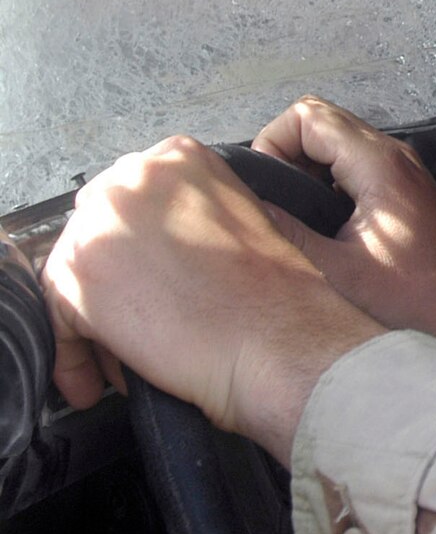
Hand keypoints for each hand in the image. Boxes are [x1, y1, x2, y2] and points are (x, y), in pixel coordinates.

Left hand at [40, 137, 382, 460]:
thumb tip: (150, 250)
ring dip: (91, 322)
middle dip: (110, 281)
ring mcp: (104, 221)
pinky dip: (74, 354)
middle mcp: (135, 177)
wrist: (280, 339)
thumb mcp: (241, 223)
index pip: (129, 199)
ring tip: (119, 358)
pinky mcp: (81, 274)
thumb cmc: (279, 297)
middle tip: (130, 322)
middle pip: (95, 232)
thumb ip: (190, 217)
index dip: (134, 249)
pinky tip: (101, 376)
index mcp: (181, 157)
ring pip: (74, 275)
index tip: (139, 278)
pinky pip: (59, 318)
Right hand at [252, 97, 435, 378]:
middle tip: (273, 201)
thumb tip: (241, 208)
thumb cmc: (417, 300)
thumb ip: (285, 232)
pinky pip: (353, 165)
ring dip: (305, 168)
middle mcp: (394, 156)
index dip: (272, 143)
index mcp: (378, 164)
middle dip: (284, 152)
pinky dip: (326, 181)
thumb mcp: (336, 271)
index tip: (265, 187)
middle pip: (321, 122)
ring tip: (292, 214)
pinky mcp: (403, 191)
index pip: (307, 116)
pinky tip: (318, 224)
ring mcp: (401, 171)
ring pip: (337, 142)